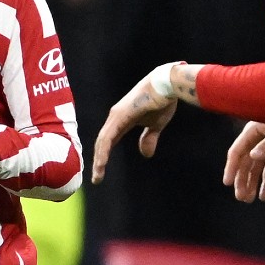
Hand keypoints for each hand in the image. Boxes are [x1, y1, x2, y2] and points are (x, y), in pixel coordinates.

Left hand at [91, 64, 179, 182]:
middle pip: (102, 143)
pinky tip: (101, 163)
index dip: (104, 156)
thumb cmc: (163, 101)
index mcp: (122, 120)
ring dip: (99, 160)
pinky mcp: (119, 115)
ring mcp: (116, 115)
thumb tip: (145, 154)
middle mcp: (115, 117)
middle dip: (98, 162)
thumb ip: (148, 138)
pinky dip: (103, 151)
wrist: (168, 84)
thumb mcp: (155, 125)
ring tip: (97, 177)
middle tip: (96, 179)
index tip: (101, 172)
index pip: (109, 141)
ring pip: (102, 142)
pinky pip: (108, 137)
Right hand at [223, 121, 264, 201]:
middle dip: (242, 180)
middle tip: (241, 197)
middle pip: (245, 162)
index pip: (237, 151)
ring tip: (249, 200)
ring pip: (257, 168)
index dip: (231, 167)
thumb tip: (253, 156)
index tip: (227, 183)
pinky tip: (264, 196)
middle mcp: (259, 139)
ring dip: (252, 184)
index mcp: (254, 130)